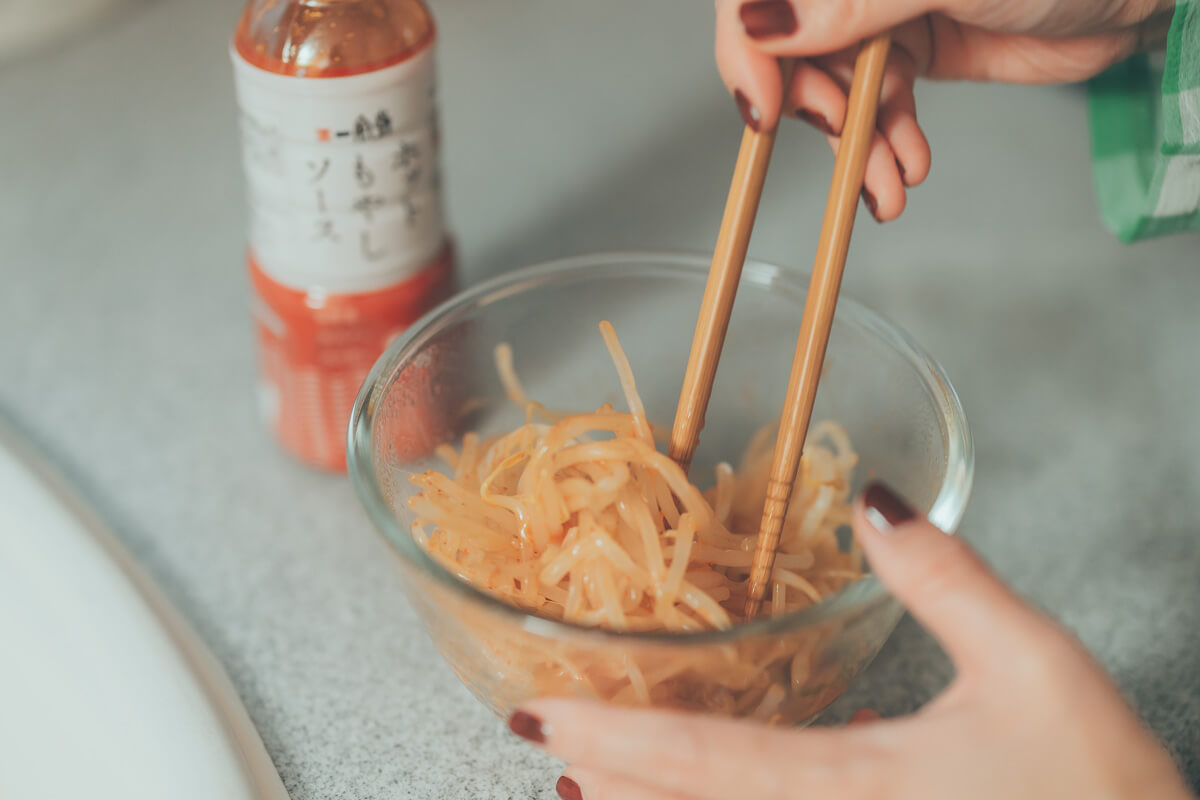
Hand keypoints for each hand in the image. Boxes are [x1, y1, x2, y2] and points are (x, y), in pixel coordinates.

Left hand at [508, 482, 1193, 799]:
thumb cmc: (1104, 799)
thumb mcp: (1035, 668)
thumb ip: (947, 578)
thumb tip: (877, 502)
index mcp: (855, 790)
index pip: (701, 762)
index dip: (609, 737)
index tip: (538, 717)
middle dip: (604, 784)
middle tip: (543, 745)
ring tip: (587, 783)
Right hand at [715, 0, 1176, 220]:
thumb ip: (850, 2)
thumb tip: (761, 25)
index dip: (748, 48)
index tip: (763, 107)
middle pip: (792, 50)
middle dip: (817, 110)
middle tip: (847, 141)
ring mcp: (880, 15)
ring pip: (835, 90)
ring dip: (857, 145)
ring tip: (886, 182)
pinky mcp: (913, 53)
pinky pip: (877, 109)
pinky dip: (886, 146)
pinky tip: (904, 166)